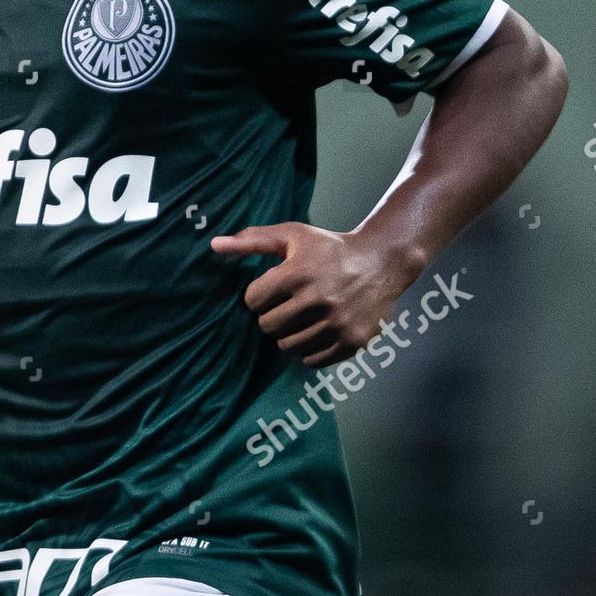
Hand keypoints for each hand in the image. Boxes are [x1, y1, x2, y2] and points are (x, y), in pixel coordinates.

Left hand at [210, 222, 420, 367]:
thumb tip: (214, 245)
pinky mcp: (352, 342)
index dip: (258, 295)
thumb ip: (251, 240)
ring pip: (287, 346)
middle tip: (286, 305)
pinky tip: (316, 330)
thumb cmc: (329, 247)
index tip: (272, 289)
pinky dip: (308, 349)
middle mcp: (318, 299)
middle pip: (267, 326)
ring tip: (301, 317)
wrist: (381, 261)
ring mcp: (337, 323)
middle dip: (271, 315)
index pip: (253, 300)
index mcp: (299, 272)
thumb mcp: (291, 235)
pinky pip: (311, 360)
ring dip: (288, 334)